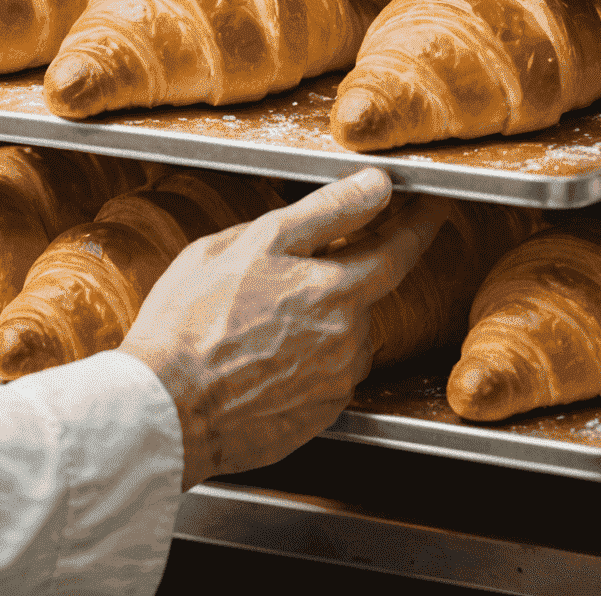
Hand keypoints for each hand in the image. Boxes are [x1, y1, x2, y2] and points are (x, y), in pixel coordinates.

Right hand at [119, 169, 447, 488]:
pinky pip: (324, 372)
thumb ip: (324, 212)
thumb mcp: (253, 242)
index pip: (399, 249)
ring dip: (315, 318)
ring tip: (251, 321)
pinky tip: (256, 355)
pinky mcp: (319, 415)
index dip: (420, 224)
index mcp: (335, 289)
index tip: (434, 208)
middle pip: (361, 292)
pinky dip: (302, 358)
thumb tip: (375, 186)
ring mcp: (335, 380)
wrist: (166, 408)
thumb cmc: (193, 320)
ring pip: (340, 333)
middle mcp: (347, 338)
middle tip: (280, 277)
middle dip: (332, 277)